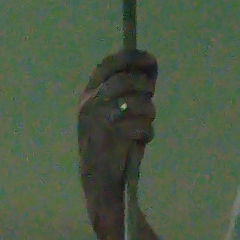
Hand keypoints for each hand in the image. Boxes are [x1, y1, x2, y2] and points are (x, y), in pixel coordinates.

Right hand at [77, 49, 158, 231]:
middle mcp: (90, 103)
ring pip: (138, 102)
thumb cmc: (111, 144)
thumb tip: (150, 66)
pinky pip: (142, 125)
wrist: (100, 182)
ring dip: (148, 113)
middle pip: (126, 80)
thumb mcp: (113, 112)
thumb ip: (128, 90)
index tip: (150, 60)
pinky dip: (147, 133)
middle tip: (150, 95)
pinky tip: (140, 140)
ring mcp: (99, 119)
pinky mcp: (111, 137)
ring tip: (144, 124)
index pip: (108, 64)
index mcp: (88, 94)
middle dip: (144, 86)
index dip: (131, 57)